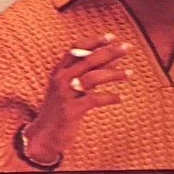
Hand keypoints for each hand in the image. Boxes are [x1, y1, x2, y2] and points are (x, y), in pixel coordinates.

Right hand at [19, 33, 131, 165]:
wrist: (44, 136)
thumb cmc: (61, 110)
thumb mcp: (71, 88)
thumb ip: (89, 72)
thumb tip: (114, 57)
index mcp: (59, 71)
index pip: (75, 49)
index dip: (93, 41)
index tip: (111, 37)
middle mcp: (60, 79)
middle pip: (87, 60)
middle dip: (109, 52)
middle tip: (127, 47)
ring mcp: (65, 95)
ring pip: (93, 77)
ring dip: (113, 73)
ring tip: (129, 74)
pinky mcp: (71, 110)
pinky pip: (95, 99)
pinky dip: (109, 97)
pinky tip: (120, 98)